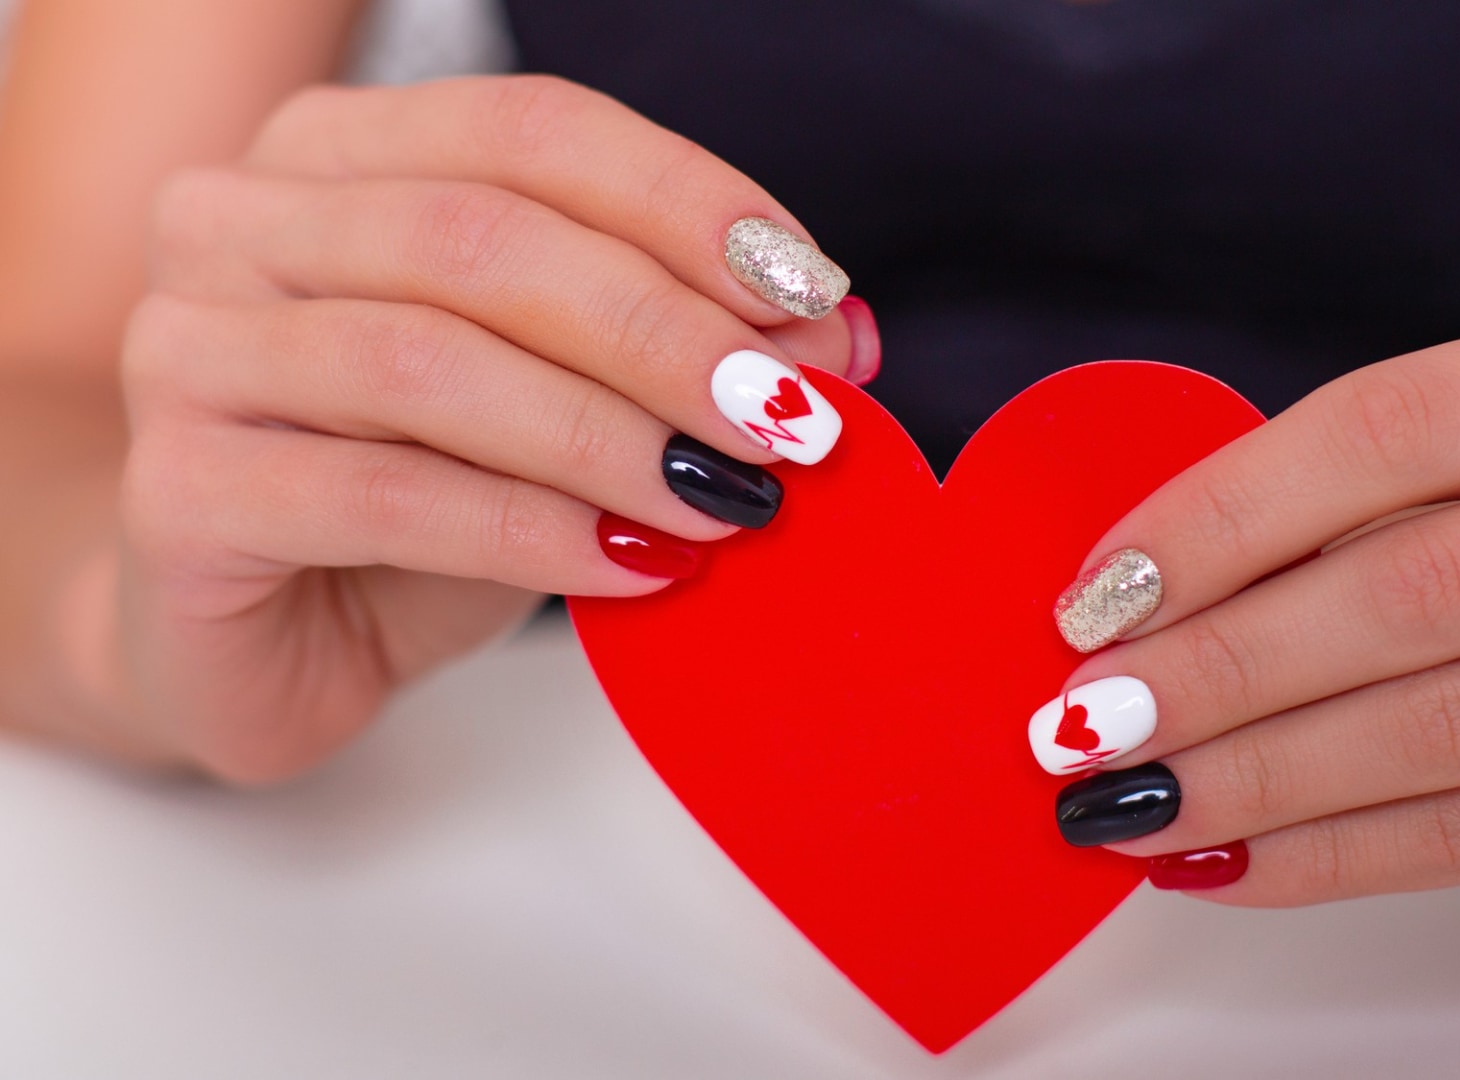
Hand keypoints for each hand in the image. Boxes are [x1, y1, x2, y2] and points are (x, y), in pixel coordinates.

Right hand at [112, 76, 867, 780]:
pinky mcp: (176, 493)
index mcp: (338, 153)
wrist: (266, 641)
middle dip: (664, 329)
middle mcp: (238, 221)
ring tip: (727, 499)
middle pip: (482, 237)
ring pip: (426, 360)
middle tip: (784, 416)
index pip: (531, 128)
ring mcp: (185, 350)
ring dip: (607, 433)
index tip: (809, 291)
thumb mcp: (568, 405)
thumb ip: (683, 350)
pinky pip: (378, 494)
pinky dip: (526, 530)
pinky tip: (629, 566)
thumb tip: (834, 333)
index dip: (685, 200)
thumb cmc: (421, 497)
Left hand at [1034, 305, 1459, 910]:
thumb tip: (1132, 601)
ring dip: (1252, 775)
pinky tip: (1231, 858)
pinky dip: (1330, 853)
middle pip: (1407, 589)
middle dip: (1217, 666)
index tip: (1098, 595)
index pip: (1387, 426)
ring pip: (1435, 729)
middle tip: (1086, 721)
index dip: (1219, 515)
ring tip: (1131, 800)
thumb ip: (1357, 500)